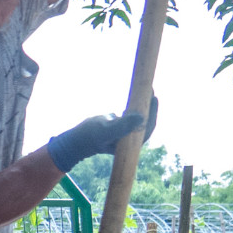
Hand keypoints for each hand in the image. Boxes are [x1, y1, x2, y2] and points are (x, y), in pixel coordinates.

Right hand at [41, 96, 158, 173]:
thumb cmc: (91, 135)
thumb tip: (142, 116)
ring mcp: (128, 133)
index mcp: (133, 143)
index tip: (153, 96)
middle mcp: (133, 139)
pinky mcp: (123, 127)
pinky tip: (138, 95)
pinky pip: (133, 114)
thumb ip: (123, 125)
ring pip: (140, 116)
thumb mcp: (107, 129)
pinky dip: (136, 105)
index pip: (148, 126)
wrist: (78, 139)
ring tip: (146, 90)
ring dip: (143, 103)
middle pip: (146, 120)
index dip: (152, 111)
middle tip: (150, 89)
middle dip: (149, 105)